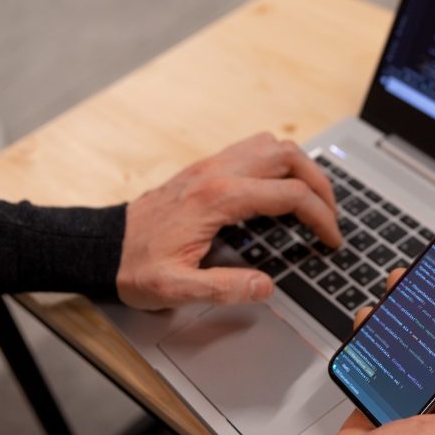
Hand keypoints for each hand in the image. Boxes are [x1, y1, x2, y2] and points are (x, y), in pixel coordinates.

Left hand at [116, 133, 341, 308]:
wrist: (103, 246)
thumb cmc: (136, 266)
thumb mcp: (177, 289)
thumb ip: (225, 288)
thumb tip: (266, 286)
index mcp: (218, 198)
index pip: (290, 194)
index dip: (321, 217)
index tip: (331, 239)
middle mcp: (218, 172)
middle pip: (289, 157)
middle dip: (321, 185)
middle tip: (332, 216)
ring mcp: (212, 165)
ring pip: (273, 145)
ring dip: (302, 167)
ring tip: (314, 199)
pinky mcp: (206, 167)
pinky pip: (254, 149)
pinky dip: (279, 163)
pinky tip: (281, 188)